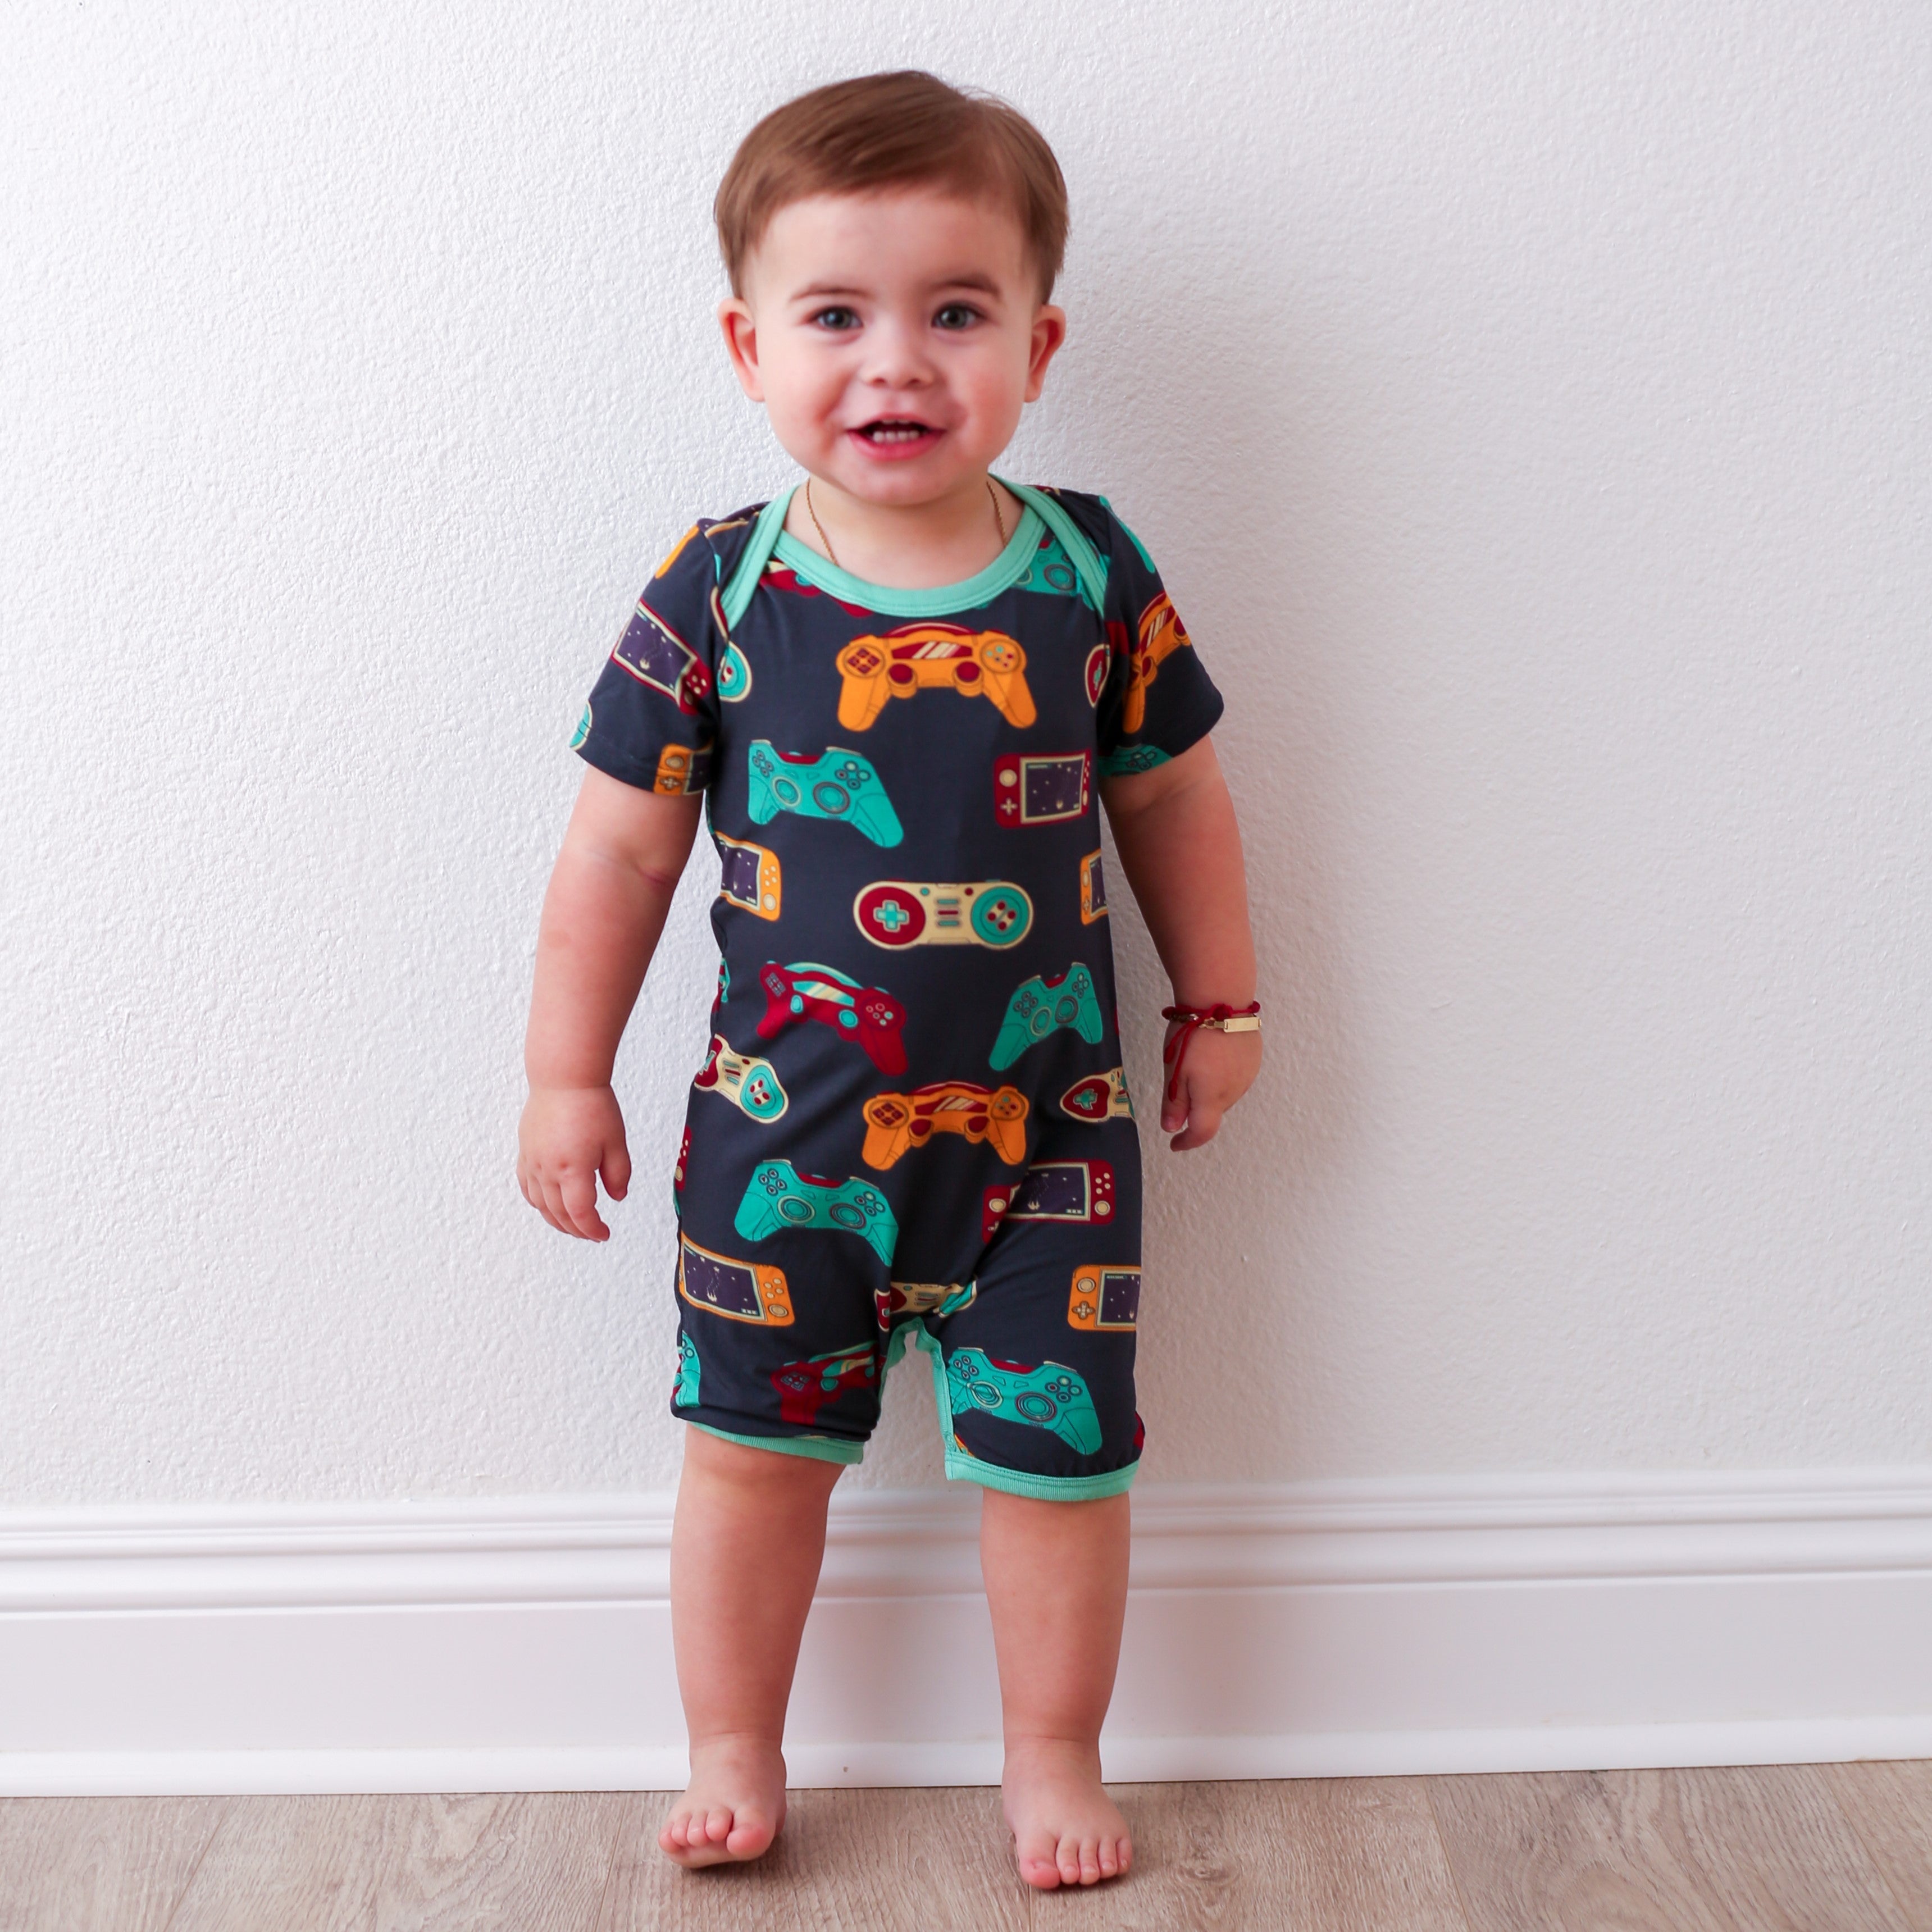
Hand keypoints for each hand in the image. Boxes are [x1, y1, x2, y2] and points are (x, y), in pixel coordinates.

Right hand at [518, 1083, 631, 1239]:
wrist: (563, 1078)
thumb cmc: (592, 1105)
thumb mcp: (615, 1142)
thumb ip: (618, 1174)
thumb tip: (616, 1197)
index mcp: (572, 1169)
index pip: (580, 1214)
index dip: (592, 1229)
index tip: (603, 1234)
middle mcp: (547, 1170)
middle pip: (559, 1214)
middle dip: (577, 1229)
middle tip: (592, 1234)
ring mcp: (532, 1162)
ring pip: (540, 1205)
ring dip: (556, 1220)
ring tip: (573, 1225)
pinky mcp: (525, 1152)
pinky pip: (527, 1187)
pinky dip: (538, 1203)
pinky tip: (549, 1205)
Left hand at [1157, 1022, 1261, 1151]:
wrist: (1221, 999)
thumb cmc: (1193, 1034)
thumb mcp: (1174, 1070)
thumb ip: (1174, 1103)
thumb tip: (1172, 1129)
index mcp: (1211, 1098)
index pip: (1202, 1133)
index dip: (1187, 1142)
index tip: (1174, 1144)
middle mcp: (1233, 1092)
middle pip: (1212, 1112)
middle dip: (1195, 1110)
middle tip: (1178, 1087)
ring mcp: (1247, 1075)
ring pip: (1225, 1095)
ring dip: (1210, 1092)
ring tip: (1196, 1065)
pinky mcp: (1253, 1059)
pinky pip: (1236, 1078)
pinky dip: (1222, 1076)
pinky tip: (1213, 1056)